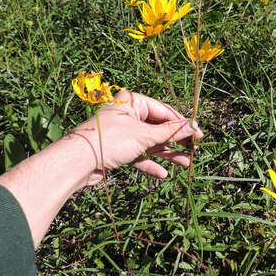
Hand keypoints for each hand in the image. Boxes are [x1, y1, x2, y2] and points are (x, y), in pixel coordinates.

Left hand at [71, 90, 202, 181]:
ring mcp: (123, 133)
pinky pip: (139, 155)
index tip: (198, 135)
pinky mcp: (118, 150)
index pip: (164, 111)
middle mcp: (128, 115)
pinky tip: (163, 173)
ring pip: (150, 142)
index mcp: (132, 102)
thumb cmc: (110, 140)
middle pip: (158, 127)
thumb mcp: (144, 135)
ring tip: (185, 163)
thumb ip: (171, 132)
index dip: (182, 124)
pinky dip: (150, 163)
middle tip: (193, 150)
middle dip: (176, 141)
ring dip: (167, 153)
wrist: (77, 162)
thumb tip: (195, 125)